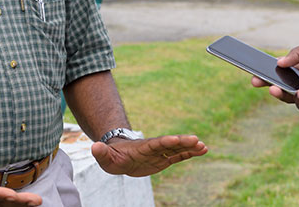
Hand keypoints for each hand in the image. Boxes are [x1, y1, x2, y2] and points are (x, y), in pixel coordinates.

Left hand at [91, 134, 206, 176]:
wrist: (117, 155)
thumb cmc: (111, 156)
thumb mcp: (104, 157)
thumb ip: (101, 153)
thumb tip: (94, 147)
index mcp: (141, 148)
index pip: (155, 144)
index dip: (165, 142)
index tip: (176, 139)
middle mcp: (153, 148)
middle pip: (169, 145)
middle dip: (182, 142)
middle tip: (197, 140)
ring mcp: (159, 153)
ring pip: (176, 150)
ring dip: (189, 148)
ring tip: (204, 147)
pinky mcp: (162, 159)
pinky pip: (178, 156)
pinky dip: (189, 154)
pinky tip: (202, 151)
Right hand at [251, 37, 298, 112]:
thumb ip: (296, 53)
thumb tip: (278, 63)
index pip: (279, 67)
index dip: (266, 67)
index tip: (252, 66)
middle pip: (279, 82)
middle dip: (265, 82)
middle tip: (254, 81)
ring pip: (286, 95)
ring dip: (278, 92)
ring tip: (272, 88)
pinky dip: (297, 99)